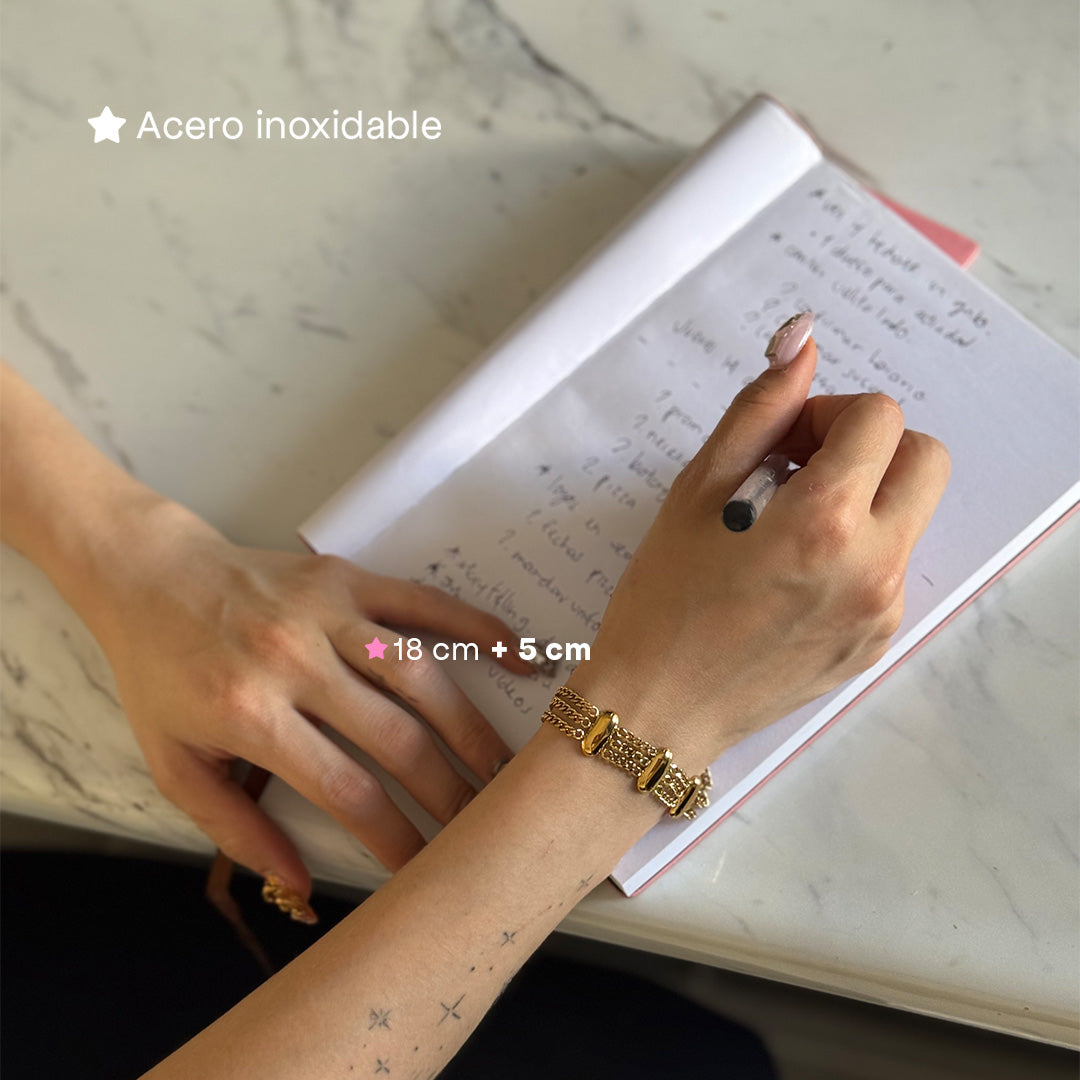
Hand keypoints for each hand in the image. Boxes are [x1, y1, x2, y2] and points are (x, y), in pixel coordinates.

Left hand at [83, 499, 534, 894]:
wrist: (150, 577)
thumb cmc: (162, 675)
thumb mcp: (175, 764)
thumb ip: (237, 829)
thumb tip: (302, 884)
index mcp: (251, 715)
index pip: (346, 792)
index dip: (396, 840)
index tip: (427, 870)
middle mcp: (296, 661)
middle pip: (396, 739)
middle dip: (448, 794)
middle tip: (483, 828)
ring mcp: (328, 613)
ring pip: (421, 675)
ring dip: (471, 727)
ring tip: (506, 768)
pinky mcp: (348, 579)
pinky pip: (424, 603)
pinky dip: (475, 628)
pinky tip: (515, 656)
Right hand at [570, 337, 949, 765]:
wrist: (659, 710)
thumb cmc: (661, 601)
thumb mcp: (696, 493)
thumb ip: (758, 410)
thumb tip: (800, 340)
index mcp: (825, 522)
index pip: (880, 418)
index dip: (829, 413)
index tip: (783, 443)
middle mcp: (873, 567)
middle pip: (923, 460)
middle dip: (870, 447)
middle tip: (801, 471)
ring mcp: (883, 611)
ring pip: (908, 516)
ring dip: (862, 500)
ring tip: (786, 530)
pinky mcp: (877, 642)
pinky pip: (891, 570)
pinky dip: (854, 552)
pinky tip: (791, 577)